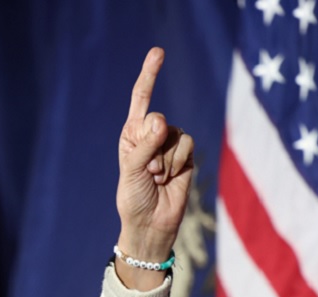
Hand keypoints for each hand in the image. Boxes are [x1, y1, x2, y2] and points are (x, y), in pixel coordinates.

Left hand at [115, 48, 194, 278]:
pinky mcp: (186, 156)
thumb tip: (163, 120)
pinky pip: (187, 145)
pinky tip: (170, 178)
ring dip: (165, 159)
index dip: (150, 75)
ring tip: (156, 178)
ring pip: (176, 134)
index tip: (158, 52)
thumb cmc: (134, 197)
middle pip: (158, 119)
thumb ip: (146, 144)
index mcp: (131, 134)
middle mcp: (150, 135)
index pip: (141, 99)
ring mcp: (170, 145)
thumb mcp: (132, 170)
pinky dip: (178, 162)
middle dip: (152, 145)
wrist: (151, 223)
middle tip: (146, 170)